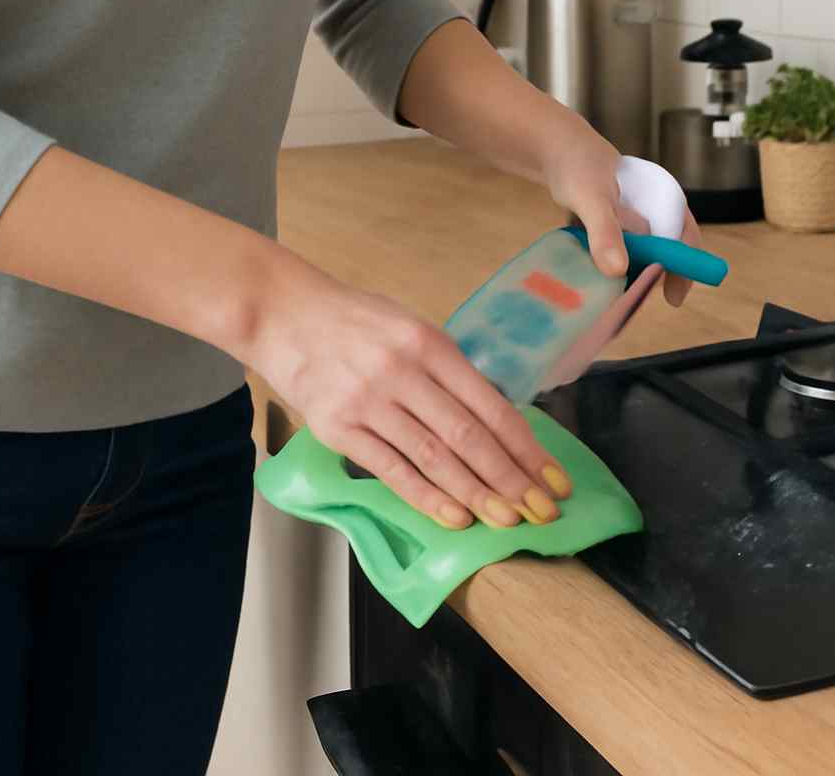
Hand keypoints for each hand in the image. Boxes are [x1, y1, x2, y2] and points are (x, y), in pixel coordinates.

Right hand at [246, 256, 570, 530]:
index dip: (526, 448)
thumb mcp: (411, 327)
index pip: (491, 405)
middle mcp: (403, 370)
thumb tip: (494, 422)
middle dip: (511, 479)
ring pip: (434, 457)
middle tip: (542, 512)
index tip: (552, 478)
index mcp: (430, 343)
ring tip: (508, 521)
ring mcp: (368, 400)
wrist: (283, 313)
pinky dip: (426, 497)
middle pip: (469, 435)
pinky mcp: (337, 427)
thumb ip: (448, 371)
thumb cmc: (355, 322)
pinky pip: (391, 469)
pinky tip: (455, 517)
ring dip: (476, 494)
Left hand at [541, 133, 703, 306]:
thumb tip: (618, 270)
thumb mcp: (592, 199)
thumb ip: (605, 232)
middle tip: (631, 298)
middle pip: (663, 250)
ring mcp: (631, 217)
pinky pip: (616, 249)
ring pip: (639, 253)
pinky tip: (593, 276)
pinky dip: (609, 263)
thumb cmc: (578, 165)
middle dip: (651, 275)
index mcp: (664, 198)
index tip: (674, 298)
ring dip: (629, 272)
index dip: (684, 269)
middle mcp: (652, 209)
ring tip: (610, 293)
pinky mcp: (611, 224)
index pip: (685, 238)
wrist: (551, 147)